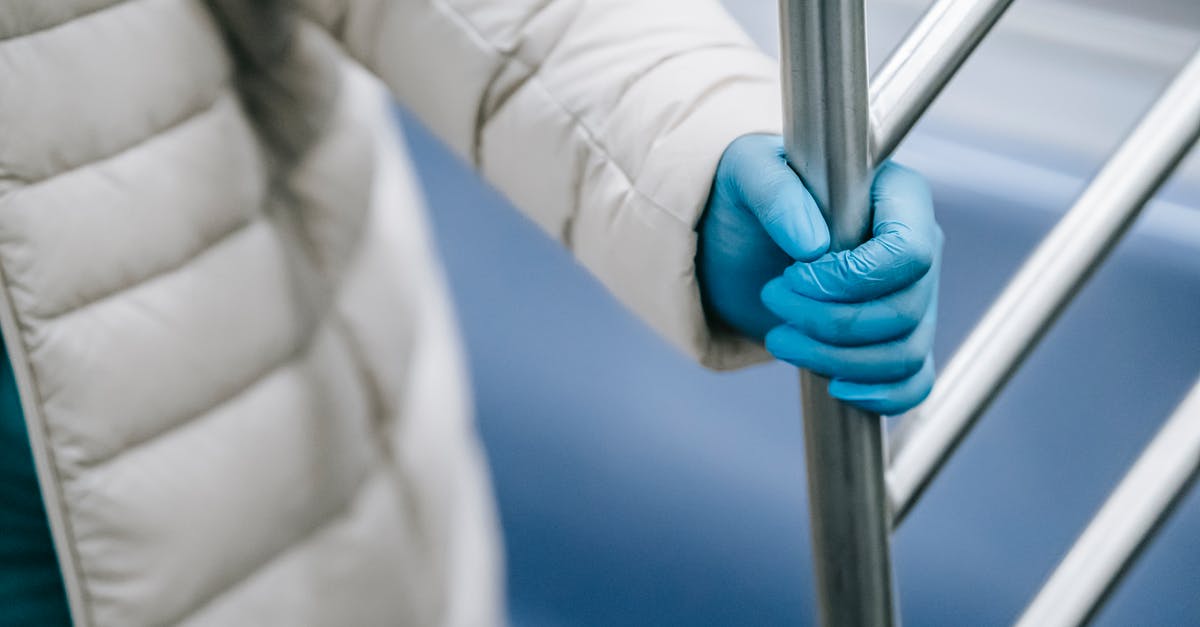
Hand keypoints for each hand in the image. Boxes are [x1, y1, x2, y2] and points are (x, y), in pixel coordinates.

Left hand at [698, 134, 940, 414]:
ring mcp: (912, 296)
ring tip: (780, 339)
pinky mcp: (896, 338)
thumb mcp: (747, 172)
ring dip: (836, 359)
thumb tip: (812, 242)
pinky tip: (835, 387)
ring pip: (905, 351)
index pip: (910, 251)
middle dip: (830, 321)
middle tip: (772, 299)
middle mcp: (917, 246)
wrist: (741, 239)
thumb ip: (776, 191)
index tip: (793, 276)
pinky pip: (914, 381)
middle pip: (904, 308)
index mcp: (897, 195)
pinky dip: (880, 395)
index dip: (853, 278)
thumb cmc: (751, 194)